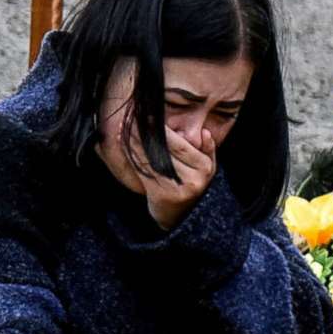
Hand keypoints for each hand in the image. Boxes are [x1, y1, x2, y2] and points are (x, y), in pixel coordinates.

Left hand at [99, 123, 216, 231]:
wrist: (182, 216)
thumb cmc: (192, 184)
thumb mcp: (208, 168)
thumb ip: (208, 149)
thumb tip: (205, 131)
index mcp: (204, 167)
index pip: (180, 145)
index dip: (164, 130)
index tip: (150, 117)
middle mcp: (191, 178)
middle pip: (164, 151)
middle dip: (146, 134)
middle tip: (132, 119)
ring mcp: (175, 188)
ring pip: (152, 160)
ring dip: (135, 144)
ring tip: (124, 129)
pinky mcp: (160, 195)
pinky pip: (144, 173)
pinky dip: (133, 158)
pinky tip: (125, 147)